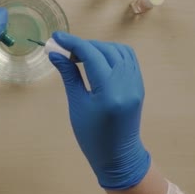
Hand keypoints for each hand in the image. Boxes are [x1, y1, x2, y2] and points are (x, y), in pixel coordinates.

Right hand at [49, 32, 149, 189]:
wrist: (118, 157)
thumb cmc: (92, 136)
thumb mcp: (77, 105)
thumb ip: (69, 75)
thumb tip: (55, 54)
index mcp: (109, 92)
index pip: (92, 55)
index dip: (73, 43)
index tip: (56, 37)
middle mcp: (126, 84)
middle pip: (105, 50)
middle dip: (84, 45)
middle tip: (66, 51)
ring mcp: (136, 83)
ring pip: (119, 50)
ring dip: (99, 47)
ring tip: (81, 56)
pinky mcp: (139, 85)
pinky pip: (128, 59)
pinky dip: (112, 53)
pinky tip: (98, 60)